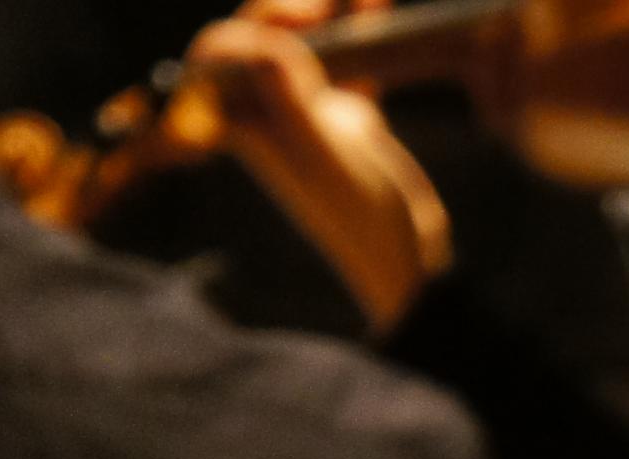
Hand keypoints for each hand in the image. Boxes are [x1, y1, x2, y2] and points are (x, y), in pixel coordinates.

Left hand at [185, 9, 453, 331]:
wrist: (411, 263)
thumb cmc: (366, 223)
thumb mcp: (328, 162)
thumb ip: (292, 106)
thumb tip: (265, 48)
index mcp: (247, 126)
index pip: (217, 57)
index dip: (251, 26)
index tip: (305, 24)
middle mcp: (269, 117)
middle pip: (255, 38)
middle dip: (288, 11)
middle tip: (332, 7)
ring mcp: (308, 114)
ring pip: (298, 39)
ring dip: (324, 10)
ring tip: (369, 1)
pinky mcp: (347, 115)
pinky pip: (341, 55)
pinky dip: (357, 25)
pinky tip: (381, 11)